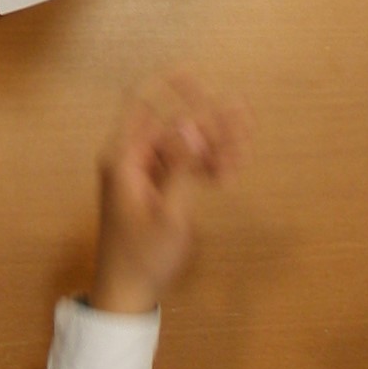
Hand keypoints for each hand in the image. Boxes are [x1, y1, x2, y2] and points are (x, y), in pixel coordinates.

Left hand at [90, 79, 248, 316]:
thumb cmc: (143, 258)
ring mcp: (143, 171)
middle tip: (244, 120)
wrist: (126, 293)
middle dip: (208, 119)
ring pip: (183, 141)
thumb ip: (181, 168)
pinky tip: (228, 172)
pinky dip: (204, 163)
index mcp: (123, 158)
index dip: (170, 83)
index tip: (202, 75)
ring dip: (213, 143)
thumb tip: (191, 125)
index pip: (143, 101)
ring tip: (243, 154)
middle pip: (172, 119)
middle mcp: (130, 157)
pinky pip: (182, 161)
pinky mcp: (155, 185)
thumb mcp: (169, 216)